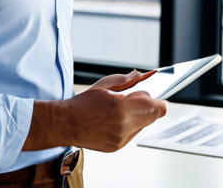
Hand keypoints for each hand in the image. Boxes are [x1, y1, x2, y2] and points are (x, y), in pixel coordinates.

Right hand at [23, 70, 166, 152]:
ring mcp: (121, 140)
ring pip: (142, 125)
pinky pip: (131, 134)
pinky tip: (112, 120)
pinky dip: (127, 125)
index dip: (155, 100)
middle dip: (145, 107)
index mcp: (122, 109)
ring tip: (117, 110)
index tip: (148, 95)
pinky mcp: (117, 147)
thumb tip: (142, 75)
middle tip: (129, 100)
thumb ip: (127, 80)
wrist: (65, 124)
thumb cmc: (82, 104)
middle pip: (151, 117)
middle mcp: (124, 127)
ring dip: (136, 117)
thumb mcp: (104, 85)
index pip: (157, 108)